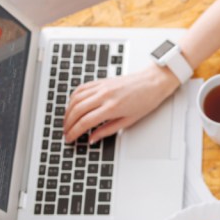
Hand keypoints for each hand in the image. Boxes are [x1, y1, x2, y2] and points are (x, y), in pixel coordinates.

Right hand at [63, 64, 179, 142]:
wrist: (153, 82)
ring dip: (68, 112)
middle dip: (68, 124)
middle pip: (76, 111)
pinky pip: (81, 88)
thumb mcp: (129, 121)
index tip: (70, 139)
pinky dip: (73, 98)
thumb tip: (92, 139)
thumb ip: (108, 130)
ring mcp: (102, 86)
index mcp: (113, 107)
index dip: (74, 133)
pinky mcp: (101, 81)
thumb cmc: (146, 101)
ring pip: (75, 99)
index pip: (85, 122)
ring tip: (67, 122)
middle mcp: (105, 95)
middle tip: (66, 132)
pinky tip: (72, 105)